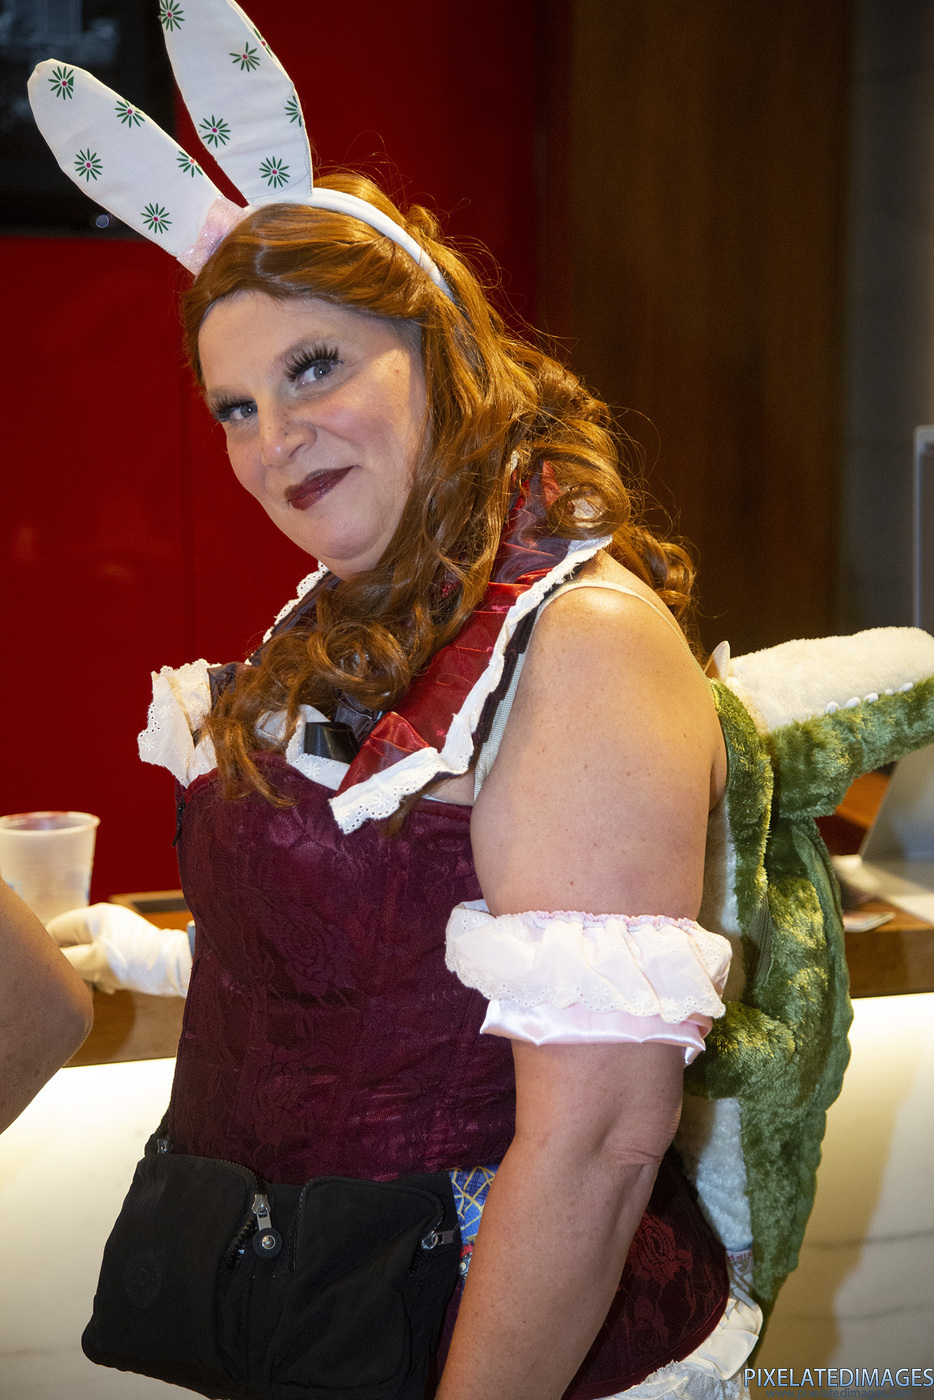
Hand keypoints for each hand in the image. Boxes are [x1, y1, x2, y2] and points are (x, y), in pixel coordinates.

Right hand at [45, 903, 191, 996]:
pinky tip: (111, 986)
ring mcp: (116, 929)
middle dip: (73, 965)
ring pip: (87, 951)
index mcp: (92, 916)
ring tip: (99, 988)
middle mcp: (103, 918)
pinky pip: (103, 955)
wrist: (173, 967)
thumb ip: (67, 959)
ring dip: (88, 972)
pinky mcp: (126, 941)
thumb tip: (51, 959)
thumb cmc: (135, 963)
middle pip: (71, 942)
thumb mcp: (94, 963)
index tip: (55, 973)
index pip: (55, 929)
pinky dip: (102, 971)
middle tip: (81, 985)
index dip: (50, 951)